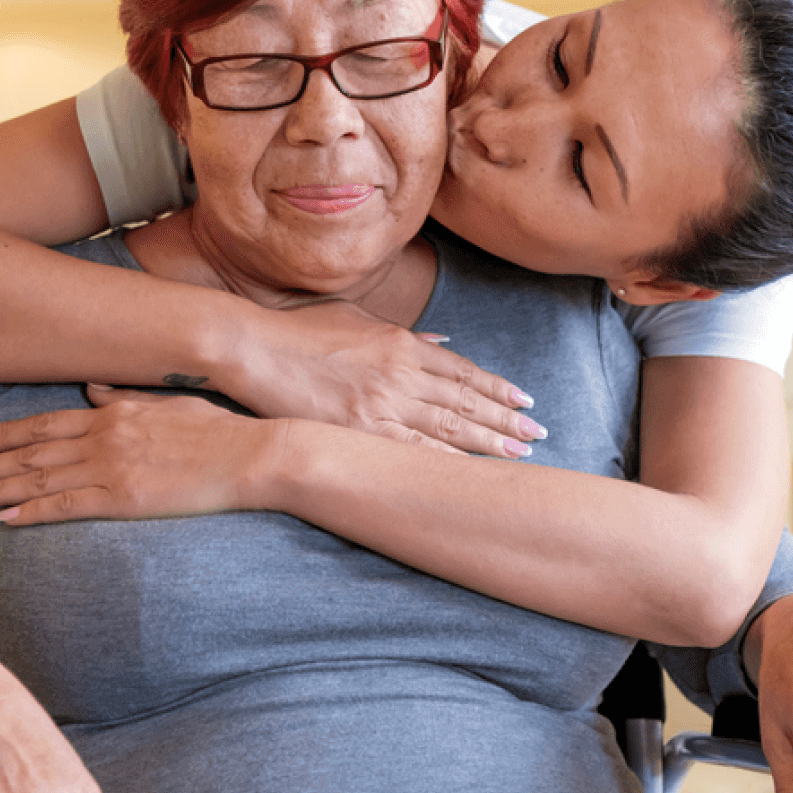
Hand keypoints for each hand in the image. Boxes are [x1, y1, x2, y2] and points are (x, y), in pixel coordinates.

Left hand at [0, 388, 284, 524]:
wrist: (252, 455)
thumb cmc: (218, 430)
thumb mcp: (167, 402)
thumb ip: (124, 395)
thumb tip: (91, 386)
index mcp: (113, 412)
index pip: (44, 423)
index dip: (3, 433)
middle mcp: (104, 436)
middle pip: (30, 452)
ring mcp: (112, 467)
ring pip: (38, 478)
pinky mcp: (125, 499)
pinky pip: (67, 506)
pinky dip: (31, 512)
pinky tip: (4, 518)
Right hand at [223, 299, 543, 457]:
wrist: (254, 347)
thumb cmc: (300, 330)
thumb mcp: (359, 319)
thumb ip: (405, 334)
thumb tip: (443, 343)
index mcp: (401, 343)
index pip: (463, 371)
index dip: (497, 387)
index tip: (524, 400)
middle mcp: (400, 372)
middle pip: (466, 400)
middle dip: (506, 418)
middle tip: (538, 433)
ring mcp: (381, 402)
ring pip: (448, 426)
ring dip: (488, 441)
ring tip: (520, 452)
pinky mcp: (359, 428)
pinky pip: (412, 450)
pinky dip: (445, 461)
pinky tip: (470, 472)